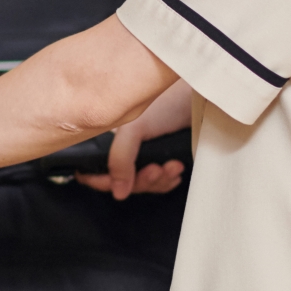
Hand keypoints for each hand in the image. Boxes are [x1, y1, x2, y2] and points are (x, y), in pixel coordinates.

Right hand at [78, 80, 191, 199]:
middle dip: (142, 180)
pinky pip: (160, 182)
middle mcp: (123, 146)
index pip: (94, 170)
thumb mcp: (134, 130)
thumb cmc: (165, 104)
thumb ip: (120, 159)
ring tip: (174, 165)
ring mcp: (143, 153)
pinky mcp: (161, 158)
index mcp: (108, 138)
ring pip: (143, 183)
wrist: (196, 98)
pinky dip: (168, 178)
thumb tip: (118, 193)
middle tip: (156, 169)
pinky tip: (176, 168)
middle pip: (123, 182)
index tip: (119, 184)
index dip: (105, 181)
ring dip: (159, 180)